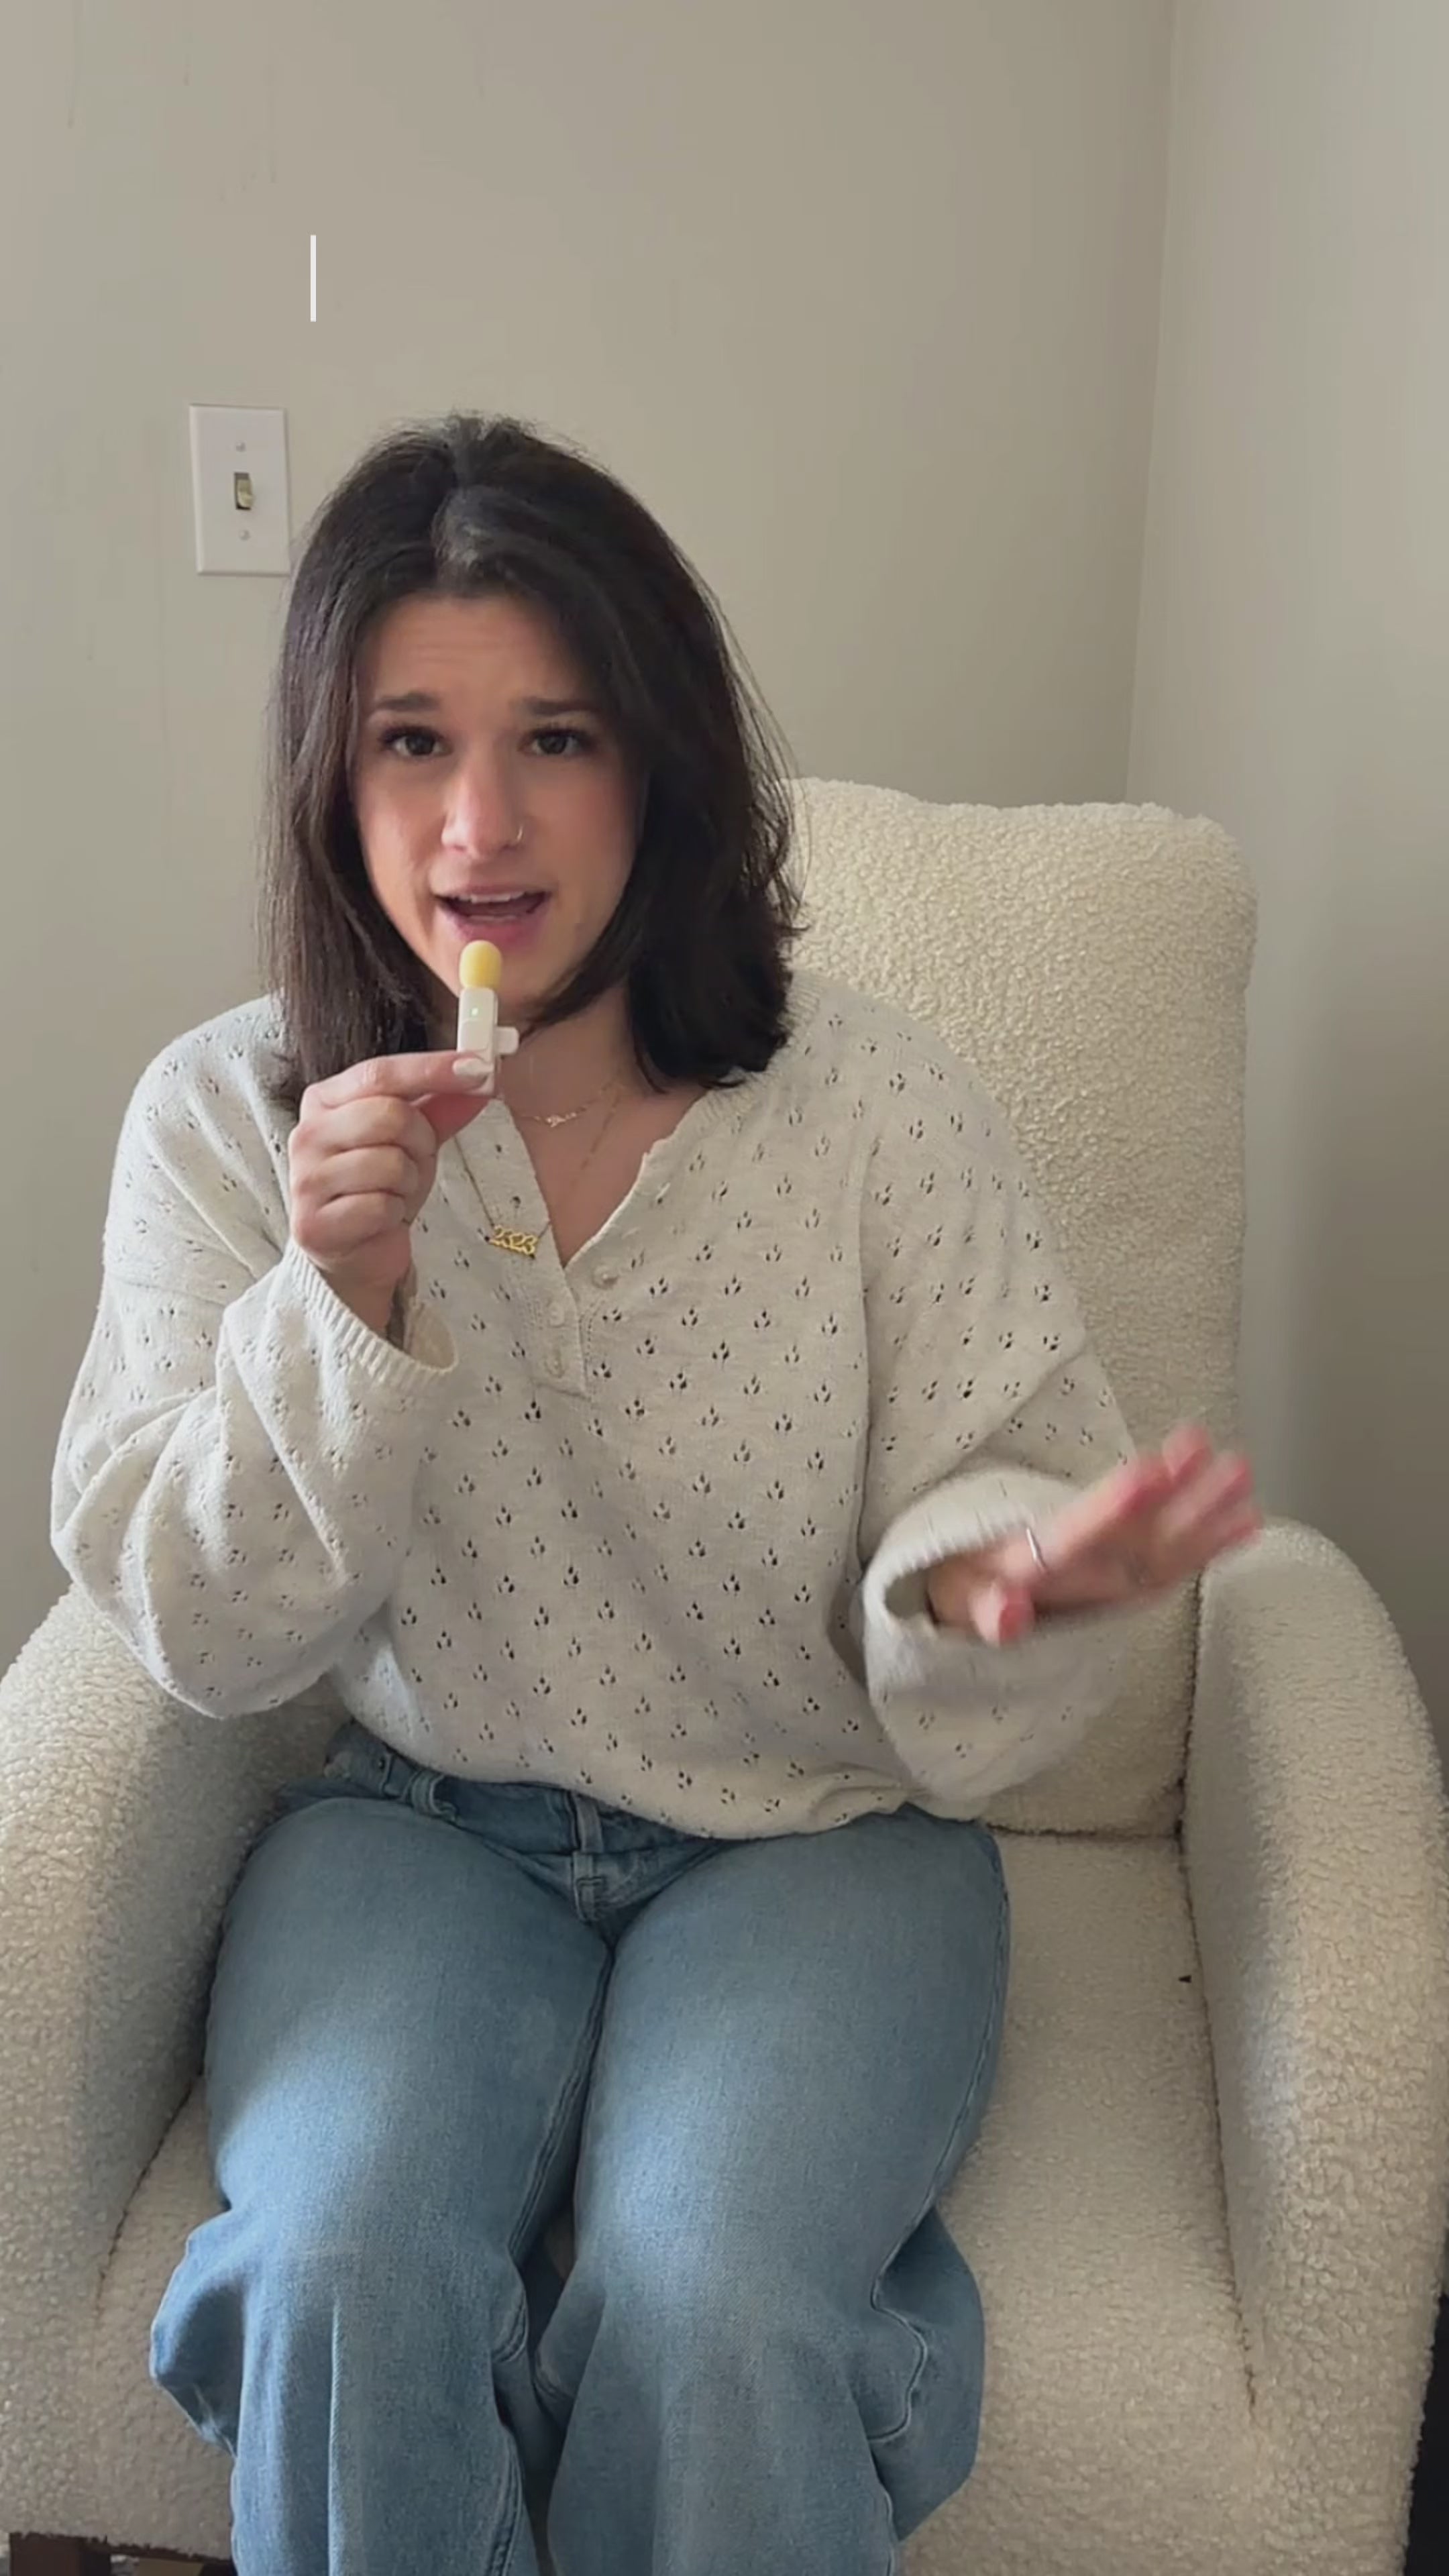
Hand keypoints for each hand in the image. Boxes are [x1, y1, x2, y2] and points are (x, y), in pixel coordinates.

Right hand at [289, 1049, 492, 1333]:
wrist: (356, 1250)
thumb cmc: (378, 1185)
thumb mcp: (413, 1138)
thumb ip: (442, 1105)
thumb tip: (480, 1078)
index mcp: (324, 1099)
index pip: (380, 1073)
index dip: (432, 1069)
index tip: (480, 1067)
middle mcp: (308, 1133)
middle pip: (390, 1116)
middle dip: (420, 1141)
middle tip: (415, 1160)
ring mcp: (306, 1179)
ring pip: (390, 1164)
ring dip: (408, 1182)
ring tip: (394, 1192)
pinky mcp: (314, 1224)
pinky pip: (380, 1206)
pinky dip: (394, 1213)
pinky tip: (380, 1218)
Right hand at [924, 1424, 1262, 1646]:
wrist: (985, 1618)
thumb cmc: (967, 1582)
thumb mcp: (958, 1591)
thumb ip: (982, 1605)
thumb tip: (1006, 1617)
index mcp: (1030, 1574)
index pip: (1074, 1540)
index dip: (1111, 1510)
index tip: (1147, 1473)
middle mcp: (1082, 1585)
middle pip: (1138, 1547)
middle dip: (1184, 1505)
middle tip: (1225, 1463)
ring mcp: (1110, 1589)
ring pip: (1167, 1553)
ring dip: (1209, 1515)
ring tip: (1243, 1472)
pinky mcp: (1128, 1589)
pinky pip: (1177, 1568)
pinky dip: (1214, 1545)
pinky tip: (1249, 1520)